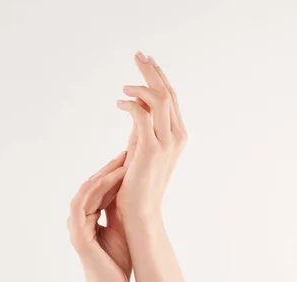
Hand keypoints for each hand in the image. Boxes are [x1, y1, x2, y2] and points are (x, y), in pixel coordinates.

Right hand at [67, 152, 131, 281]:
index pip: (99, 189)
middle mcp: (80, 219)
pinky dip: (99, 188)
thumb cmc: (117, 264)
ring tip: (123, 159)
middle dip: (110, 167)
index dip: (113, 172)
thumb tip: (134, 189)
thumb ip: (120, 211)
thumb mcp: (122, 229)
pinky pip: (85, 203)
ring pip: (87, 190)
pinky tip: (115, 177)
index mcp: (89, 219)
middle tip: (127, 151)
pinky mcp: (78, 233)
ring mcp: (76, 226)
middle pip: (92, 185)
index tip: (130, 158)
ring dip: (105, 173)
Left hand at [116, 52, 187, 218]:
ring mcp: (166, 142)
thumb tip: (134, 105)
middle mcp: (177, 136)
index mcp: (177, 135)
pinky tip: (119, 103)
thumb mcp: (141, 149)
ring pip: (159, 99)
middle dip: (152, 70)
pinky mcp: (151, 149)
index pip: (171, 97)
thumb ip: (141, 128)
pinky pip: (142, 114)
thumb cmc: (137, 185)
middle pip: (167, 92)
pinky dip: (131, 103)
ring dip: (140, 85)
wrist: (139, 212)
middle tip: (138, 54)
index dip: (159, 76)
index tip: (146, 60)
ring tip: (124, 85)